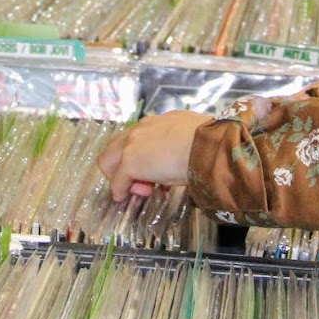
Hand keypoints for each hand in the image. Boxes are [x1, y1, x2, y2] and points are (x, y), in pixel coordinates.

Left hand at [97, 110, 211, 201]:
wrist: (207, 146)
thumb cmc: (208, 143)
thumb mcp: (193, 138)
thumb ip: (182, 144)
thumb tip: (183, 159)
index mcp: (160, 122)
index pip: (140, 137)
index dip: (143, 154)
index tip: (156, 169)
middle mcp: (143, 127)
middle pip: (117, 145)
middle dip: (124, 164)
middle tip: (144, 181)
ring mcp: (133, 144)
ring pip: (109, 159)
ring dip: (121, 176)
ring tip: (142, 189)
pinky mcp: (129, 162)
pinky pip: (117, 180)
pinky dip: (119, 190)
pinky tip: (123, 197)